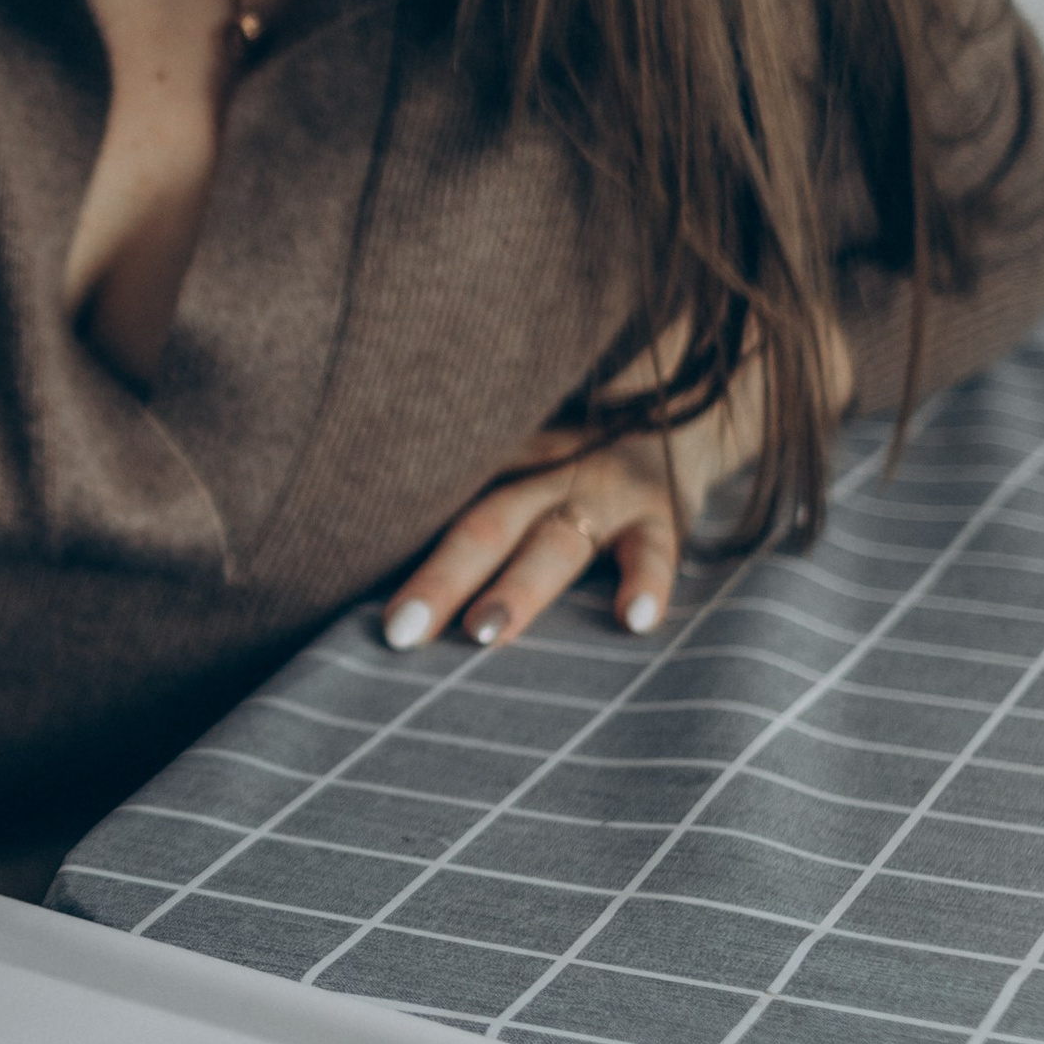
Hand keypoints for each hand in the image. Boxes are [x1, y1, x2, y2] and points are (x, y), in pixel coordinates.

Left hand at [383, 321, 825, 656]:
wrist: (684, 409)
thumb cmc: (577, 461)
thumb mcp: (523, 461)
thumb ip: (474, 502)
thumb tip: (376, 565)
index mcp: (503, 463)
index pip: (441, 499)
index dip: (393, 539)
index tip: (359, 595)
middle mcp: (548, 472)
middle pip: (485, 524)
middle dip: (440, 579)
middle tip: (398, 632)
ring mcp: (606, 492)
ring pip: (556, 542)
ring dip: (520, 588)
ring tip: (484, 634)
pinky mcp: (664, 513)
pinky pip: (656, 549)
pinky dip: (647, 582)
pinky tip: (634, 620)